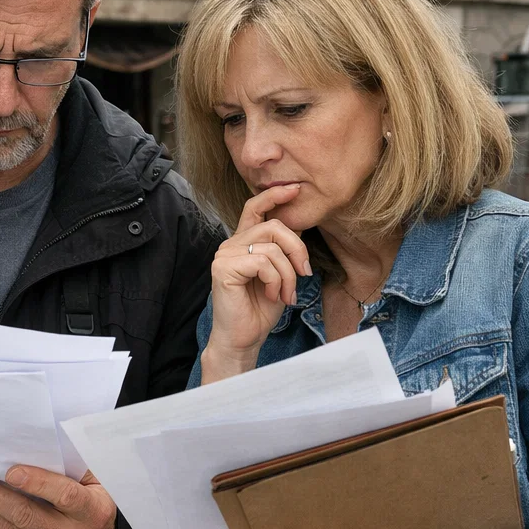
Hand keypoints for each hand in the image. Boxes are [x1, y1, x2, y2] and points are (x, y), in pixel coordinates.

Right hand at [201, 185, 311, 381]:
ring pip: (272, 247)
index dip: (274, 195)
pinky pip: (263, 263)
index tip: (296, 189)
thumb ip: (283, 250)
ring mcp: (225, 255)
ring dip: (288, 275)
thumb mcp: (280, 274)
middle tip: (305, 273)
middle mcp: (231, 244)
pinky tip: (273, 296)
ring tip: (286, 295)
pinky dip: (276, 282)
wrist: (244, 339)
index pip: (254, 207)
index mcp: (243, 242)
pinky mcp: (224, 268)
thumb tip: (299, 225)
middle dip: (297, 249)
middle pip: (273, 225)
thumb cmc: (260, 309)